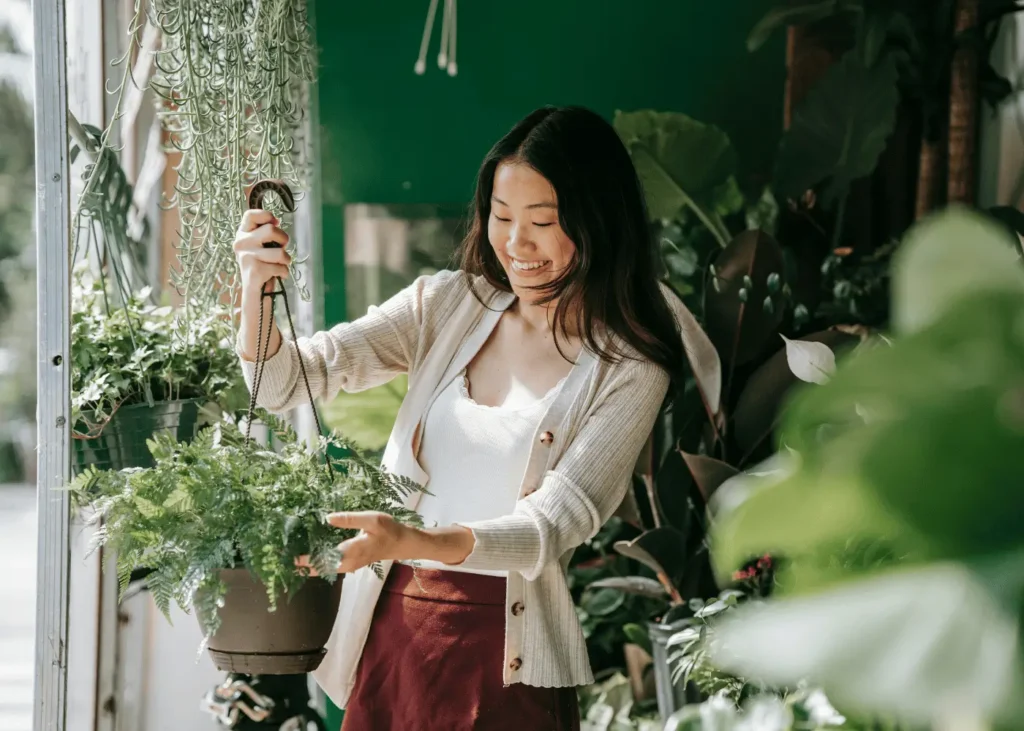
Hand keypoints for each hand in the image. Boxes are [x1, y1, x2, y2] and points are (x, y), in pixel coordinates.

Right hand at [233, 209, 292, 302]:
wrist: (254, 293)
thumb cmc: (261, 266)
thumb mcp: (259, 246)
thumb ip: (264, 233)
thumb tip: (275, 222)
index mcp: (242, 234)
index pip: (250, 215)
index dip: (266, 215)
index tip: (275, 223)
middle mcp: (241, 243)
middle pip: (271, 230)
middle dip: (283, 239)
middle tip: (282, 248)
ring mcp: (247, 257)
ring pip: (280, 251)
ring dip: (286, 259)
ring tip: (282, 264)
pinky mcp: (254, 271)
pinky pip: (280, 267)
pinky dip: (284, 272)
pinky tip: (278, 275)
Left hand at [296, 512, 415, 574]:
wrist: (402, 543)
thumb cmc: (388, 530)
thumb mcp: (371, 520)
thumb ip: (349, 519)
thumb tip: (326, 518)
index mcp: (349, 553)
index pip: (320, 560)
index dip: (302, 560)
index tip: (285, 557)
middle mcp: (346, 563)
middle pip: (317, 569)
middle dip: (300, 566)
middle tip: (280, 559)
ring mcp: (348, 565)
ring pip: (323, 569)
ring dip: (307, 565)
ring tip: (290, 556)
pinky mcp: (349, 563)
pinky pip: (329, 566)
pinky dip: (317, 562)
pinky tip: (309, 553)